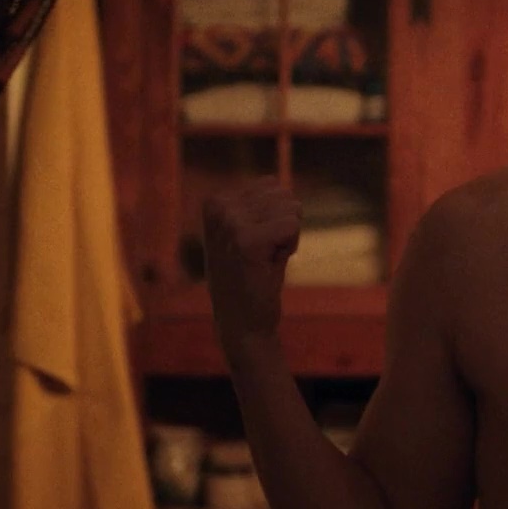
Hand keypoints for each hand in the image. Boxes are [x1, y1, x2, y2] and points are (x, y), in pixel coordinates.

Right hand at [202, 177, 302, 347]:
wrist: (242, 325)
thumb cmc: (251, 278)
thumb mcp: (245, 233)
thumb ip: (257, 206)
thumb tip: (279, 183)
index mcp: (215, 201)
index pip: (273, 186)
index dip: (275, 217)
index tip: (257, 244)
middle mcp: (218, 207)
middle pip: (284, 195)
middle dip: (284, 226)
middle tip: (263, 255)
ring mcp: (230, 223)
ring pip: (292, 209)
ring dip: (287, 238)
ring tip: (264, 260)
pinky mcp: (246, 241)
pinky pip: (292, 225)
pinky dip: (290, 247)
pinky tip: (269, 266)